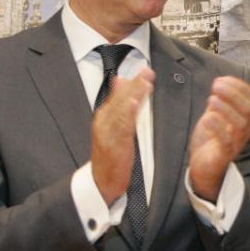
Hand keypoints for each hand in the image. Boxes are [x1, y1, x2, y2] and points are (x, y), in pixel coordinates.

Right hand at [92, 69, 154, 204]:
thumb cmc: (110, 155)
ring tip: (144, 82)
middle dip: (134, 84)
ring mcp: (107, 132)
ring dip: (133, 94)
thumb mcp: (112, 127)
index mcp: (104, 116)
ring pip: (120, 109)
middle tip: (148, 70)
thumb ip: (117, 105)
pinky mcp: (113, 143)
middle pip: (119, 99)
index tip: (145, 69)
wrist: (101, 181)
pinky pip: (120, 126)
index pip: (119, 94)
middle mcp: (104, 121)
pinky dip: (126, 113)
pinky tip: (133, 103)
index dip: (133, 81)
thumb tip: (121, 81)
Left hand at [189, 76, 249, 201]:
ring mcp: (236, 142)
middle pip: (247, 108)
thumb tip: (219, 82)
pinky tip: (207, 117)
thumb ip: (219, 101)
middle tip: (216, 86)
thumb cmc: (210, 139)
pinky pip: (226, 140)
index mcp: (243, 117)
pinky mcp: (225, 154)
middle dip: (232, 93)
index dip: (239, 86)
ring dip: (225, 108)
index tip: (222, 79)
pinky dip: (217, 127)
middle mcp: (243, 129)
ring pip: (239, 123)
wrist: (204, 165)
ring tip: (211, 99)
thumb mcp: (214, 115)